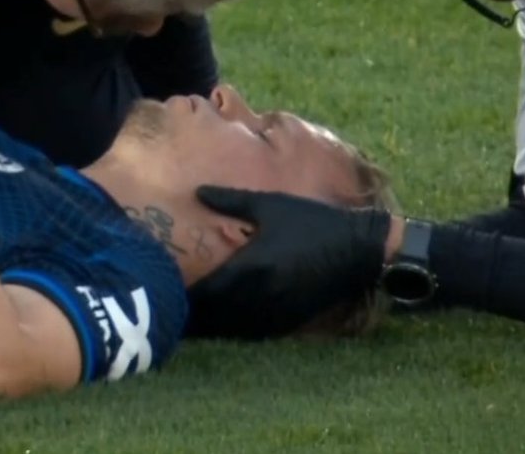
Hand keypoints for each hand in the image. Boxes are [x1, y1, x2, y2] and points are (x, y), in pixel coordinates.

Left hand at [189, 186, 391, 338]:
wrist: (357, 248)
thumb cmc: (311, 222)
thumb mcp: (270, 205)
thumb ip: (230, 201)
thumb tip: (197, 192)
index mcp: (252, 265)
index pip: (208, 290)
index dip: (186, 295)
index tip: (166, 291)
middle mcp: (261, 294)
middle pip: (216, 314)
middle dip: (195, 313)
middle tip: (172, 308)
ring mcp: (277, 311)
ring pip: (233, 328)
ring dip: (213, 325)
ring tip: (191, 319)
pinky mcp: (290, 320)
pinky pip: (255, 332)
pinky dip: (236, 329)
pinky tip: (225, 323)